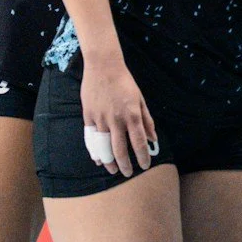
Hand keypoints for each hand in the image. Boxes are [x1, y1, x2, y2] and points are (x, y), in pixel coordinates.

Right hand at [79, 53, 157, 174]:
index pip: (138, 142)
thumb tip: (153, 139)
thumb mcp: (141, 99)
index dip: (142, 156)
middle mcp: (116, 120)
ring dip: (109, 161)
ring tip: (113, 170)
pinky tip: (98, 159)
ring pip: (104, 147)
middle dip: (125, 164)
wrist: (103, 67)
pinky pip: (91, 138)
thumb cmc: (125, 82)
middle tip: (127, 174)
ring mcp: (100, 119)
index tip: (145, 166)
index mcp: (132, 115)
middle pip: (120, 149)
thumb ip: (147, 120)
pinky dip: (94, 151)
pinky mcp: (88, 117)